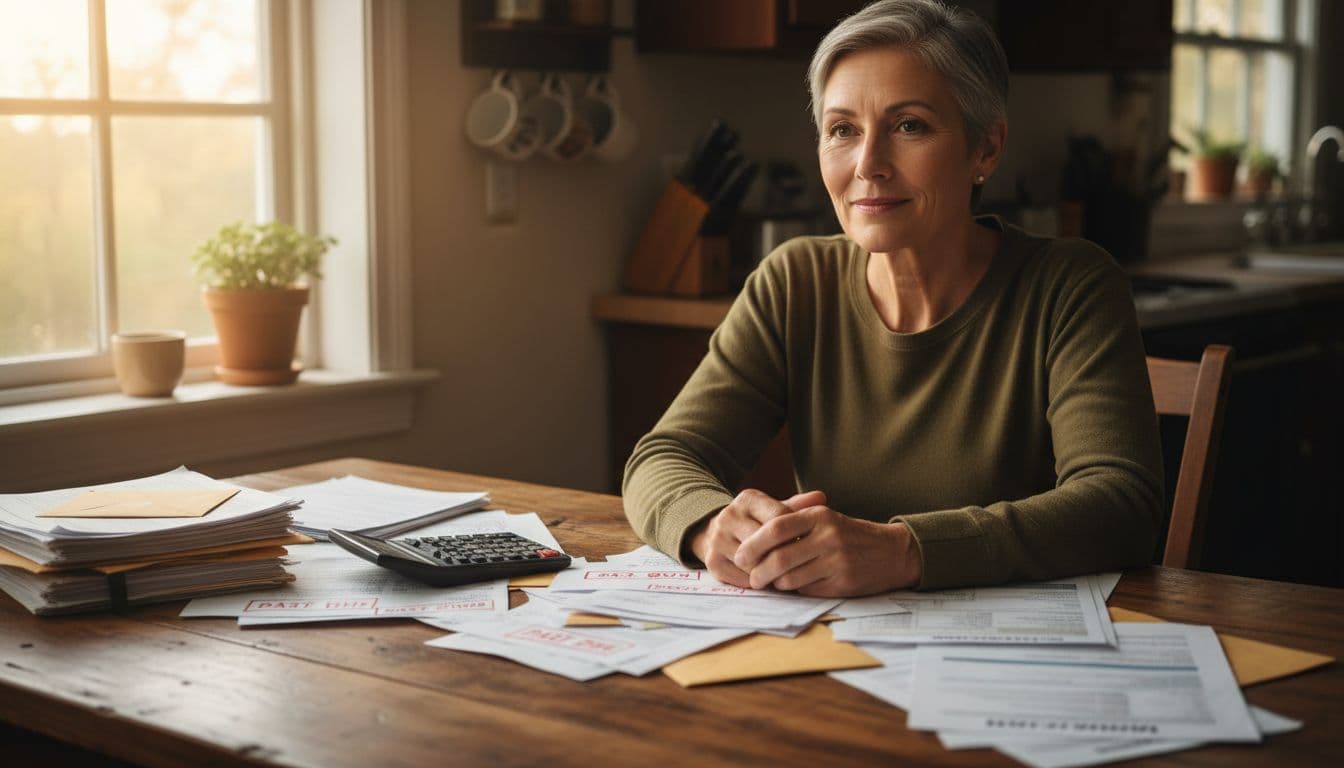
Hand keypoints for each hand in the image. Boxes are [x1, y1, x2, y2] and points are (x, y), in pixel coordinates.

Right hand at [687, 488, 827, 589]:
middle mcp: (729, 516)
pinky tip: (767, 580)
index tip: (806, 544)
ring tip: (785, 573)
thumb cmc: (755, 523)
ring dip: (771, 571)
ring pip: (754, 563)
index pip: (779, 518)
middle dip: (784, 555)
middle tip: (799, 564)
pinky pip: (742, 579)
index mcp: (747, 499)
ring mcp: (718, 539)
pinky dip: (757, 582)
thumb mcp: (774, 510)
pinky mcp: (712, 561)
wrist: (714, 532)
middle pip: (766, 542)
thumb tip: (821, 497)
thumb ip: (798, 506)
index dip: (795, 534)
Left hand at [733, 505, 921, 596]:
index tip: (740, 554)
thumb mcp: (826, 518)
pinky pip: (807, 590)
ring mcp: (837, 562)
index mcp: (820, 516)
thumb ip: (794, 521)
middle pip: (779, 558)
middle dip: (758, 571)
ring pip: (790, 578)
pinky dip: (795, 590)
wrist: (893, 552)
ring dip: (776, 584)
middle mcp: (828, 537)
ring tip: (771, 582)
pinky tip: (794, 586)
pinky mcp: (843, 583)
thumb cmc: (850, 534)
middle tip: (751, 577)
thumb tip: (753, 537)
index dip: (753, 544)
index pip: (775, 528)